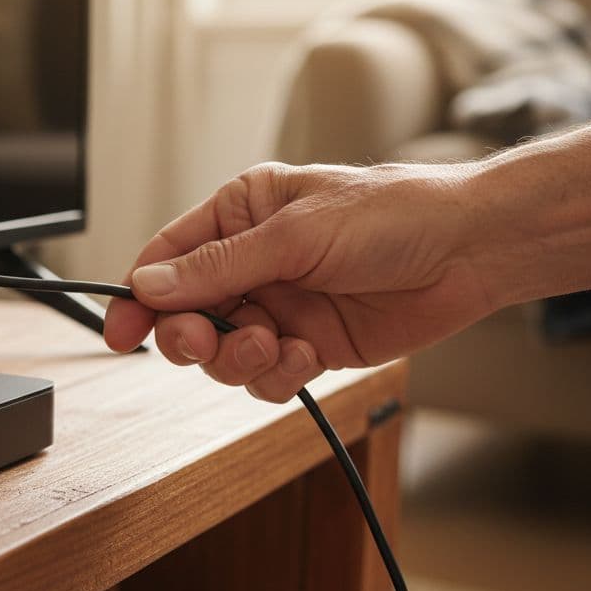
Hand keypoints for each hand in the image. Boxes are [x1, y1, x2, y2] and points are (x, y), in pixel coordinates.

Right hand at [104, 162, 496, 401]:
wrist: (470, 252)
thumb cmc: (394, 215)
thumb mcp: (295, 234)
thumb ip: (218, 267)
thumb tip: (148, 284)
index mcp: (241, 214)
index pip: (168, 259)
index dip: (139, 298)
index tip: (120, 333)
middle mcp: (253, 262)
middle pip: (186, 315)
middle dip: (192, 336)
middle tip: (206, 343)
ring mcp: (281, 306)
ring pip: (223, 354)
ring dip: (240, 359)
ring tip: (272, 345)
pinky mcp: (309, 346)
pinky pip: (266, 376)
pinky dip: (278, 374)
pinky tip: (306, 355)